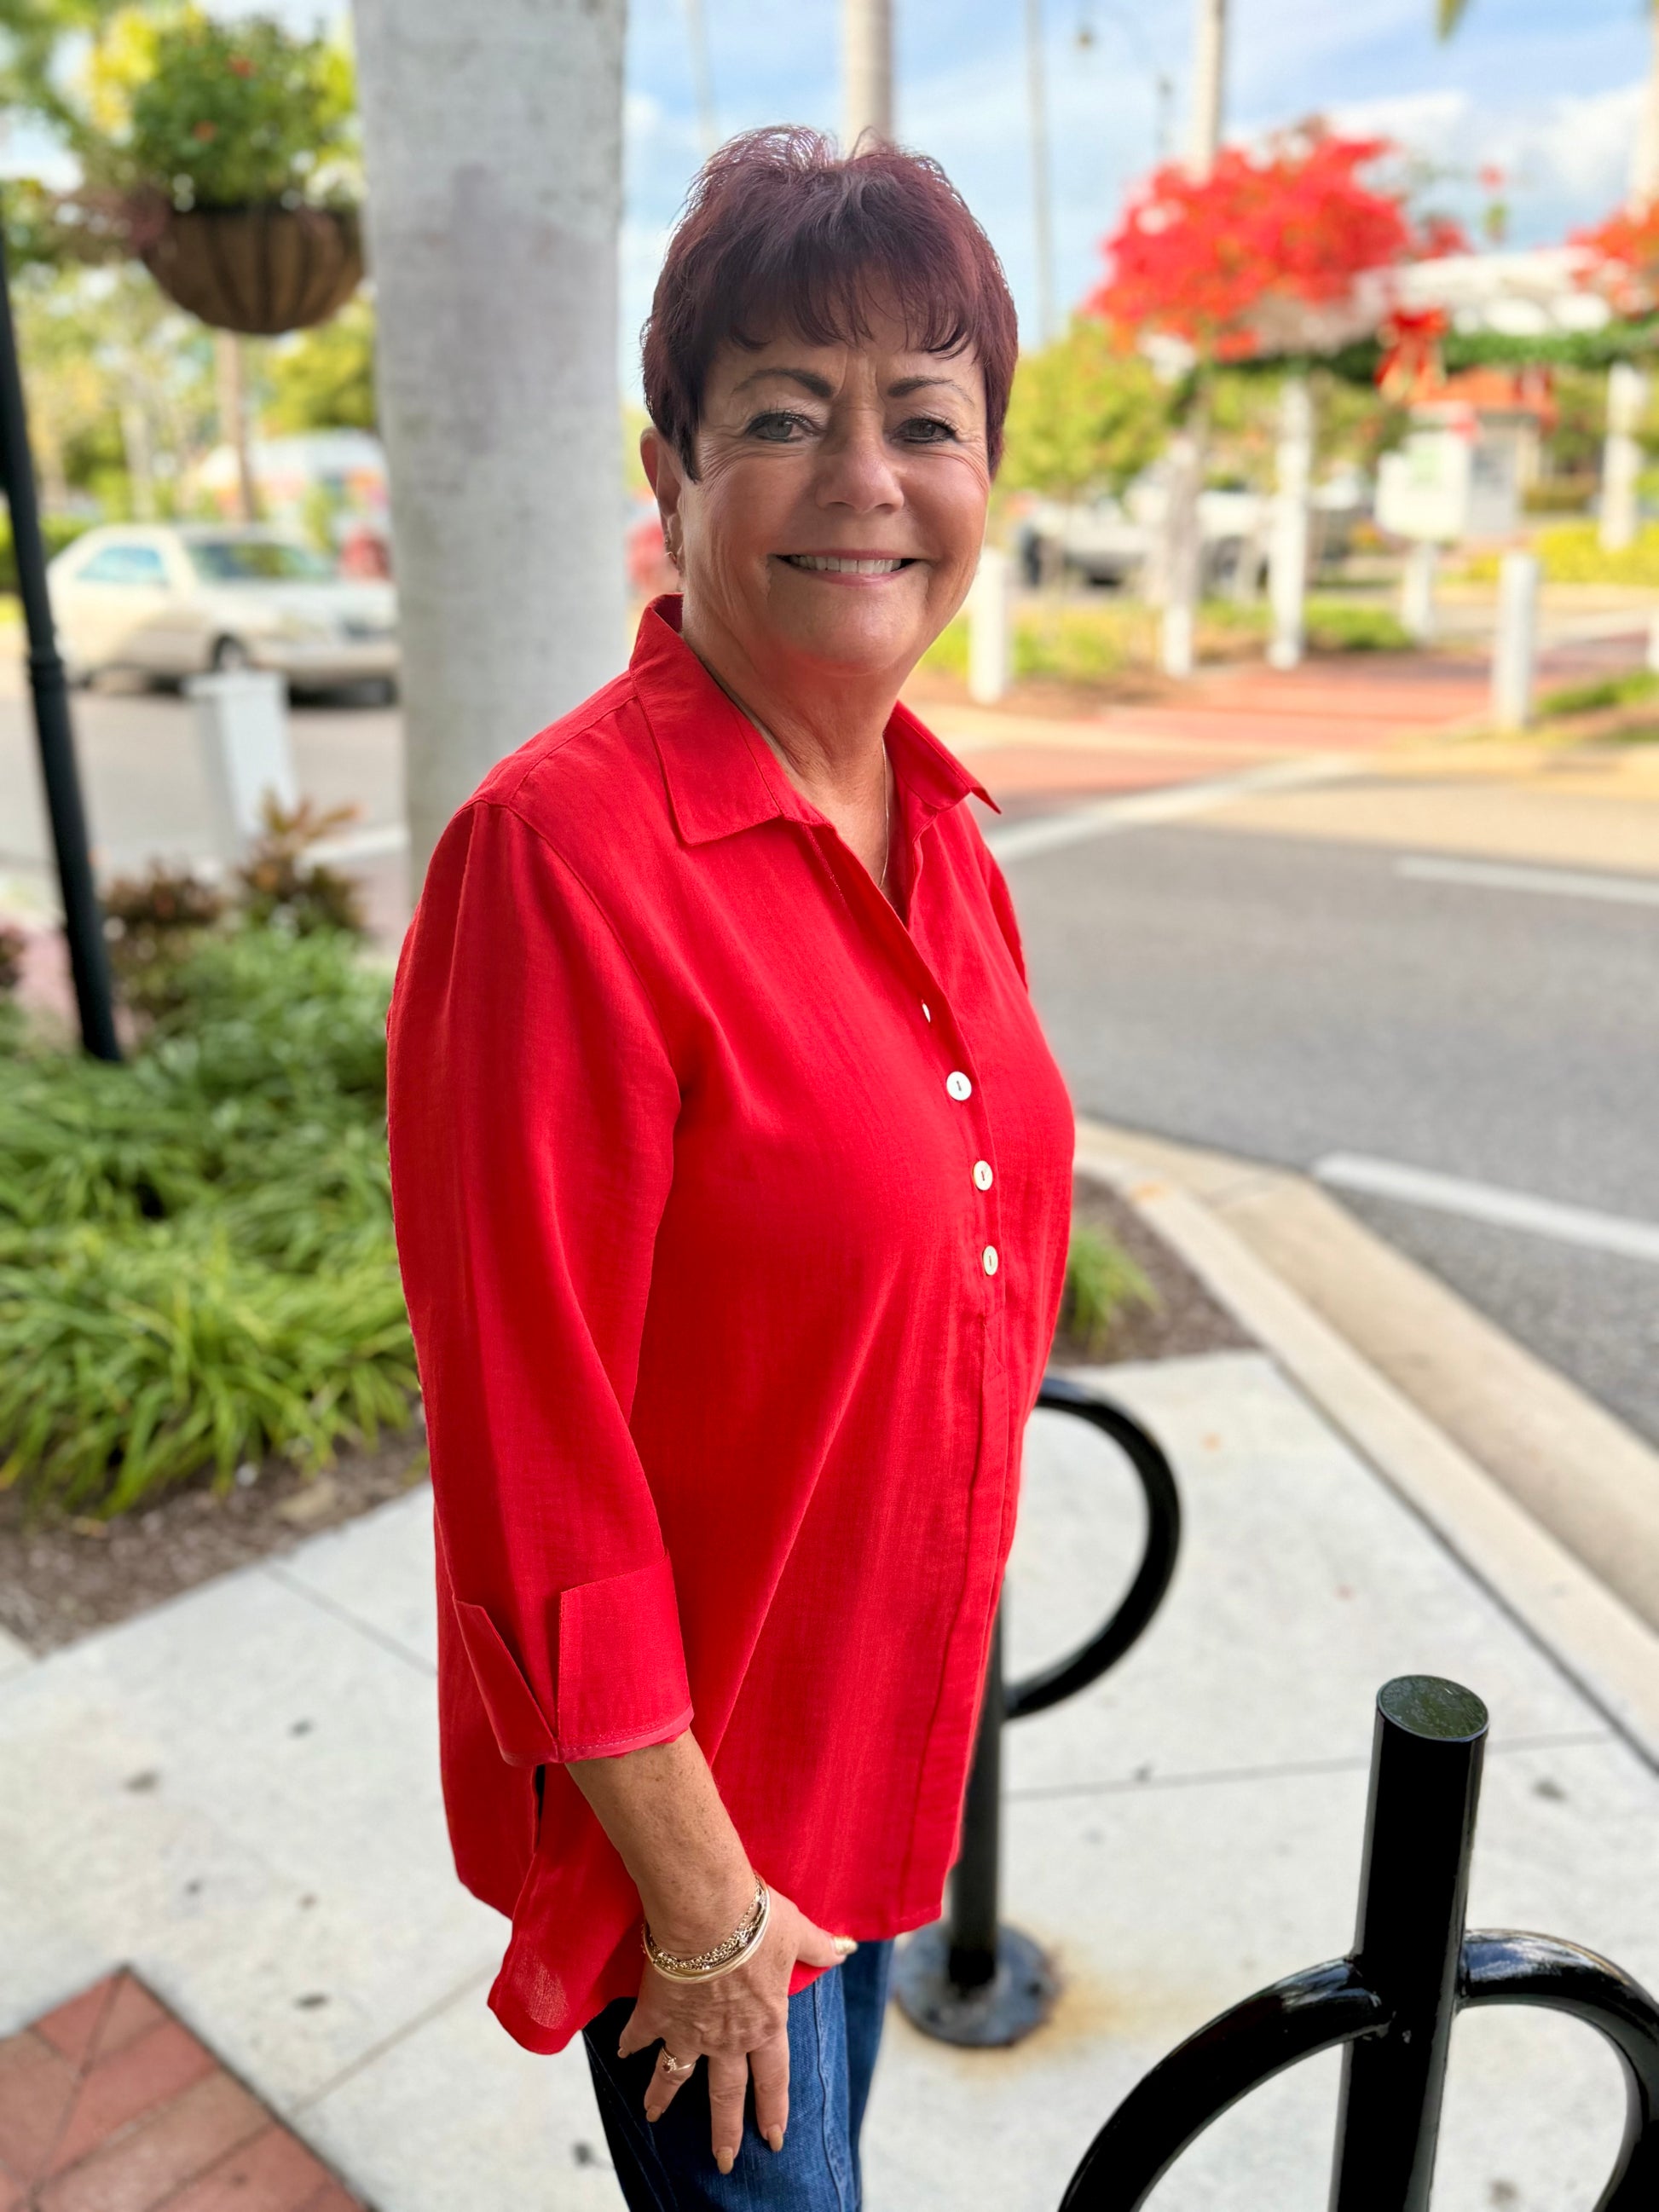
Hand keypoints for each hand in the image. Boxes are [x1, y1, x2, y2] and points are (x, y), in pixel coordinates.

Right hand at [616, 1888, 854, 2173]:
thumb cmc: (757, 1922)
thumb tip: (847, 1948)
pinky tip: (621, 2053)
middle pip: (726, 2093)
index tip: (773, 2139)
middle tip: (723, 2160)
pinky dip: (630, 2043)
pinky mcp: (657, 2014)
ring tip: (652, 2117)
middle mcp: (727, 2038)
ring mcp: (689, 2031)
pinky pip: (640, 2035)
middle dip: (725, 2130)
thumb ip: (819, 1946)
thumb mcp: (795, 1932)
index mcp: (765, 2024)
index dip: (773, 2110)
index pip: (773, 2079)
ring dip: (663, 2097)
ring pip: (676, 2075)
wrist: (707, 1913)